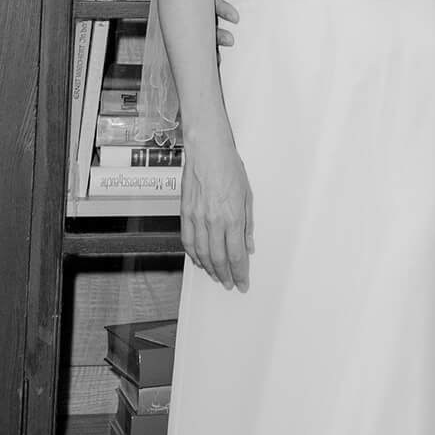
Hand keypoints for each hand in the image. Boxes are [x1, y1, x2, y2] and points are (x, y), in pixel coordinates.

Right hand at [180, 128, 253, 290]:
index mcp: (232, 217)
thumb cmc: (229, 167)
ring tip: (216, 276)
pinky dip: (193, 255)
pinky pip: (188, 241)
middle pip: (219, 258)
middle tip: (229, 284)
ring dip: (210, 269)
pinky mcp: (185, 213)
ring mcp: (197, 218)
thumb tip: (248, 246)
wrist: (207, 150)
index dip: (240, 273)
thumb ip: (247, 224)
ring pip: (202, 253)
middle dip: (225, 275)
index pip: (237, 254)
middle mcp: (214, 221)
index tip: (242, 283)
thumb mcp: (247, 195)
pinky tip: (199, 261)